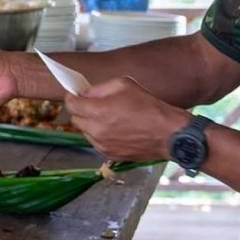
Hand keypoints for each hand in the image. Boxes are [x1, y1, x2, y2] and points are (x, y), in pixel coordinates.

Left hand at [65, 76, 189, 159]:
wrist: (168, 134)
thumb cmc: (149, 106)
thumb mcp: (124, 84)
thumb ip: (100, 88)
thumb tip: (85, 93)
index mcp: (97, 111)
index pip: (71, 105)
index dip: (71, 98)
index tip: (75, 95)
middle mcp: (96, 130)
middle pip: (75, 119)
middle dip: (80, 110)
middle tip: (92, 105)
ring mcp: (102, 144)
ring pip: (85, 132)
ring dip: (90, 124)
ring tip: (108, 118)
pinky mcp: (109, 154)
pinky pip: (96, 142)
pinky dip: (100, 135)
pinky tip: (115, 129)